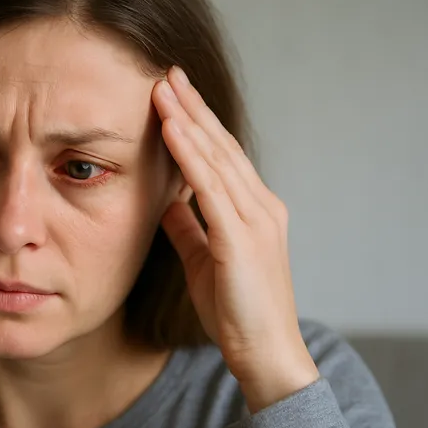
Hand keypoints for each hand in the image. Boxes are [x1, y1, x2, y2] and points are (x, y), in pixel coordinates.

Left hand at [152, 66, 318, 411]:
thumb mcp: (205, 260)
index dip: (198, 124)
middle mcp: (261, 207)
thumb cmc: (236, 310)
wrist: (264, 352)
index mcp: (254, 211)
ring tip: (163, 89)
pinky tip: (172, 129)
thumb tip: (166, 200)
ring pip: (217, 159)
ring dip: (188, 121)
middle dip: (193, 108)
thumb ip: (188, 228)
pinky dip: (190, 155)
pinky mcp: (243, 238)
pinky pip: (211, 187)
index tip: (173, 96)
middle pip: (222, 147)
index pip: (222, 157)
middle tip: (167, 74)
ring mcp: (256, 220)